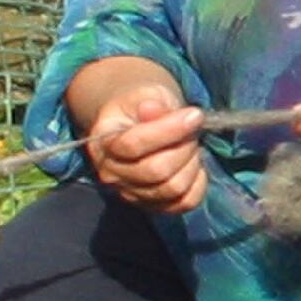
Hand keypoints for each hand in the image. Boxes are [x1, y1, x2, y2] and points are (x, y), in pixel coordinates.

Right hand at [69, 59, 209, 215]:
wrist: (137, 124)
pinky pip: (183, 203)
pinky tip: (195, 165)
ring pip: (172, 189)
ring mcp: (130, 194)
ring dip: (192, 165)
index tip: (195, 115)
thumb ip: (150, 101)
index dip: (169, 130)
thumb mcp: (145, 93)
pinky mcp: (152, 206)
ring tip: (192, 146)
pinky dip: (198, 185)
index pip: (133, 145)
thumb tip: (152, 110)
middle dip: (184, 147)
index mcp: (103, 143)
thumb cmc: (142, 107)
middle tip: (193, 130)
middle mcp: (111, 174)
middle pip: (156, 171)